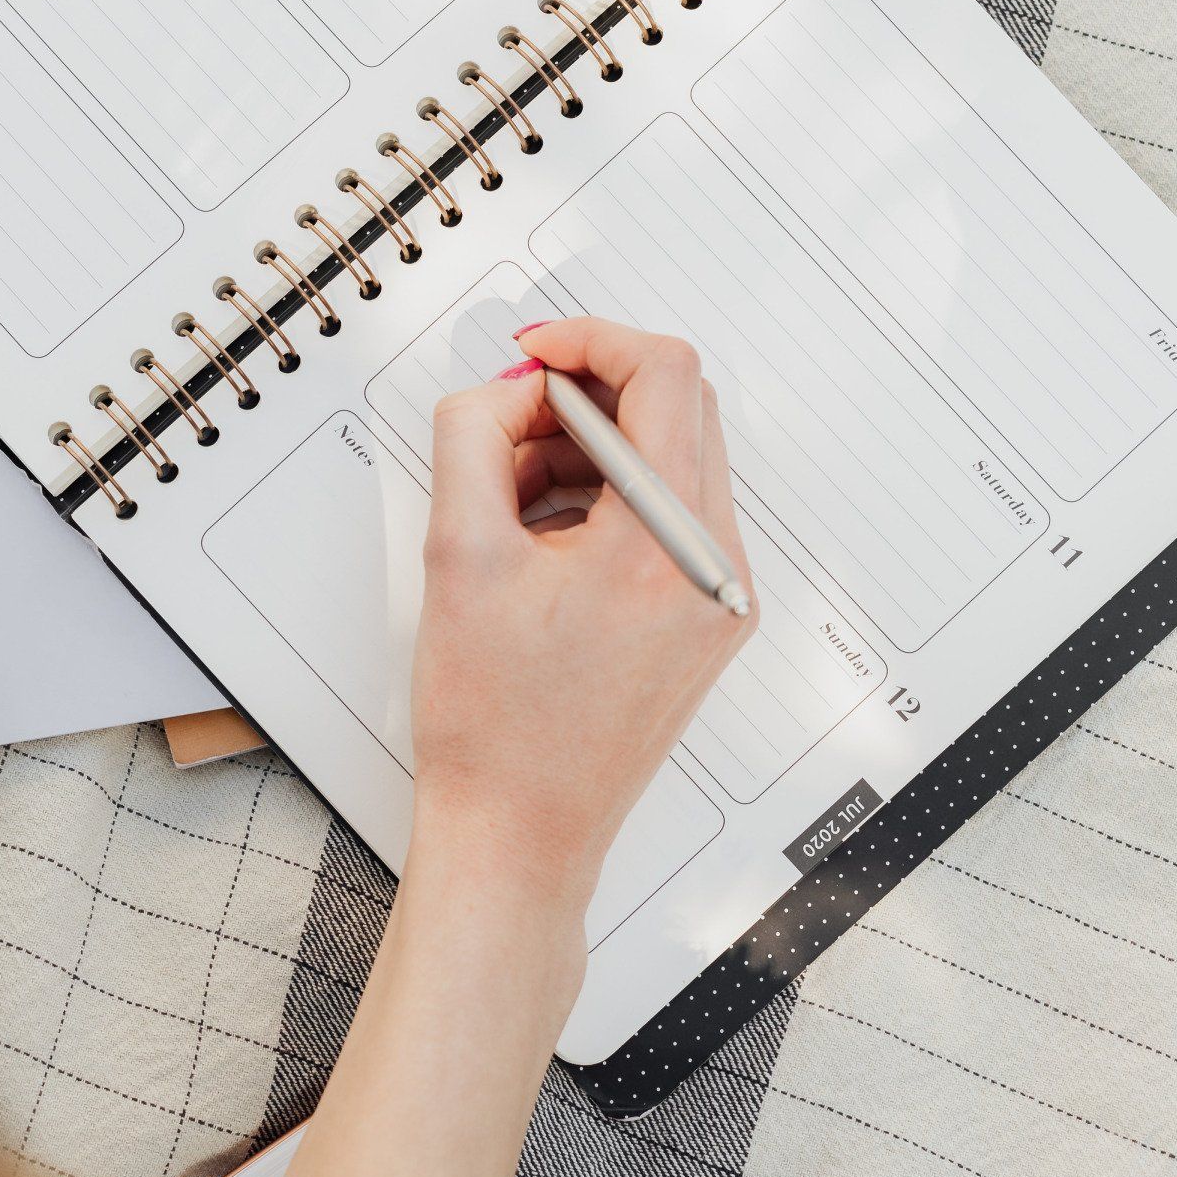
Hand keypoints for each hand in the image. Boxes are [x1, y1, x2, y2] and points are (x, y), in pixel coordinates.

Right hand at [407, 317, 753, 959]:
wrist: (519, 834)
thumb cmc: (495, 728)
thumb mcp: (457, 556)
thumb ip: (474, 439)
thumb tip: (506, 390)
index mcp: (668, 547)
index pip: (665, 376)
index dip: (590, 341)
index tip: (534, 355)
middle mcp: (716, 568)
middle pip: (677, 411)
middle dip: (584, 399)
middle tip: (510, 425)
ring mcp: (719, 596)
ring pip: (669, 460)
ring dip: (588, 452)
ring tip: (507, 502)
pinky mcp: (705, 618)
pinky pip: (666, 516)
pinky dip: (604, 501)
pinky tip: (538, 542)